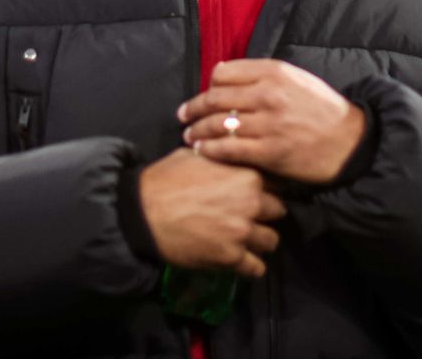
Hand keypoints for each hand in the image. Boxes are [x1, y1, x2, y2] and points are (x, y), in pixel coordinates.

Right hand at [139, 148, 285, 277]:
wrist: (142, 212)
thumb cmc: (166, 180)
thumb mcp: (195, 156)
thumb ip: (220, 158)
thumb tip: (224, 153)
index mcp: (247, 176)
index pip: (276, 182)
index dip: (267, 187)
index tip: (260, 192)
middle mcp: (252, 204)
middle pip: (278, 211)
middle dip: (266, 213)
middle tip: (251, 216)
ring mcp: (242, 232)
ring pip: (272, 240)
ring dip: (261, 240)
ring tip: (247, 239)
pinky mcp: (230, 258)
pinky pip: (256, 268)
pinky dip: (251, 266)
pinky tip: (242, 261)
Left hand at [180, 59, 365, 184]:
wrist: (349, 142)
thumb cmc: (321, 110)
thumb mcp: (296, 79)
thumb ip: (262, 75)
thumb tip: (223, 74)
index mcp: (274, 72)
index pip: (223, 73)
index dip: (209, 85)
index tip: (204, 95)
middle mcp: (268, 94)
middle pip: (215, 98)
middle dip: (193, 108)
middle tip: (184, 116)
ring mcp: (268, 124)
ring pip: (218, 124)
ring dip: (197, 131)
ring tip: (189, 136)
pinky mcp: (269, 152)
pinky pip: (228, 149)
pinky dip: (210, 149)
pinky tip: (201, 151)